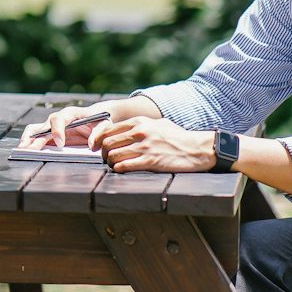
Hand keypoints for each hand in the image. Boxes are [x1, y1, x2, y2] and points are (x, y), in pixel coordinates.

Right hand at [18, 102, 114, 148]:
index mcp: (71, 113)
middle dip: (37, 139)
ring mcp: (51, 126)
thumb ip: (99, 133)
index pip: (60, 119)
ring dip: (28, 139)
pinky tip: (25, 152)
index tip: (60, 144)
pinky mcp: (49, 134)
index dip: (58, 131)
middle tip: (30, 150)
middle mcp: (58, 118)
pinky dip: (29, 143)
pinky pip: (36, 137)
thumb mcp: (104, 124)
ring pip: (35, 130)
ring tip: (22, 150)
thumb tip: (91, 145)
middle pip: (43, 126)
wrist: (96, 117)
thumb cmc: (100, 120)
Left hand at [94, 117, 215, 172]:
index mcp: (139, 122)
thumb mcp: (157, 123)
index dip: (98, 140)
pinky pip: (124, 166)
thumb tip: (121, 131)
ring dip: (111, 163)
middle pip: (107, 143)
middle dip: (103, 153)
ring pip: (113, 156)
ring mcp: (144, 147)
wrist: (195, 149)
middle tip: (106, 158)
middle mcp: (140, 132)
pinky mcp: (150, 161)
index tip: (96, 147)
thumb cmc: (176, 136)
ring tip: (114, 165)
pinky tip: (122, 169)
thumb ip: (139, 125)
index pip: (108, 129)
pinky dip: (119, 169)